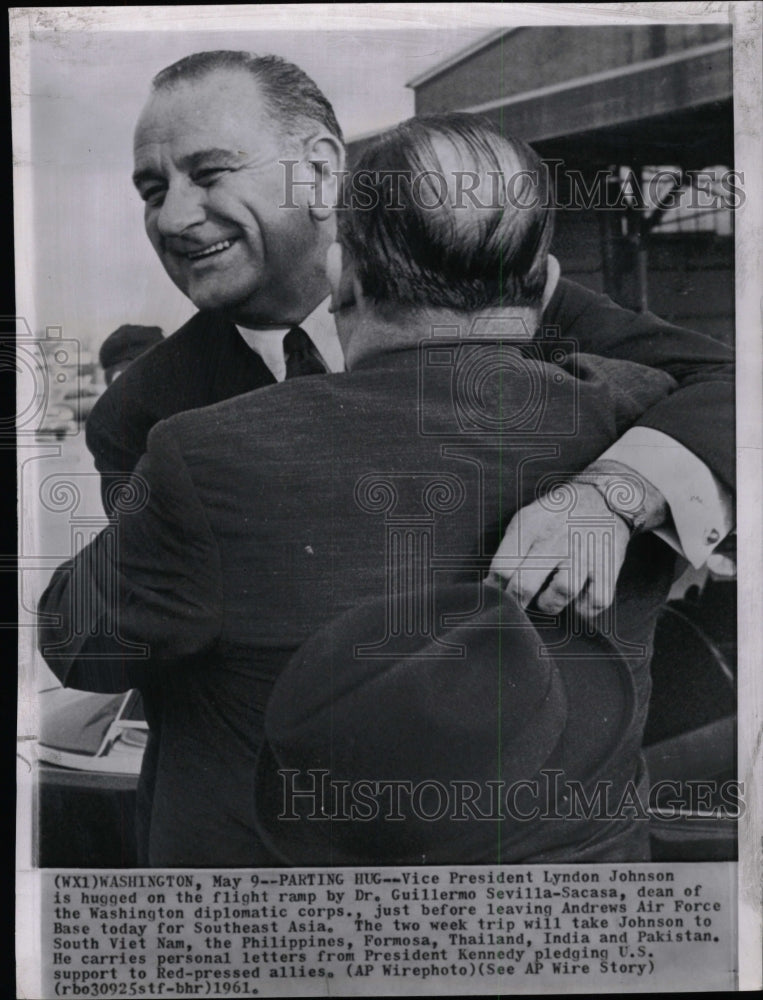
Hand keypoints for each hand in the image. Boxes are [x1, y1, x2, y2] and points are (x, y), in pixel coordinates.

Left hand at [488, 484, 630, 618]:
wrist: (603, 498)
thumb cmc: (557, 515)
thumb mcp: (527, 518)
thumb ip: (508, 549)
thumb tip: (491, 586)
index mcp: (531, 525)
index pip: (502, 567)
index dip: (494, 588)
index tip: (495, 596)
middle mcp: (557, 539)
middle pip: (525, 585)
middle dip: (516, 602)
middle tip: (518, 603)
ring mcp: (584, 554)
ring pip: (561, 594)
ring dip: (550, 603)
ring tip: (548, 597)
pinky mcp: (607, 568)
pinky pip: (592, 603)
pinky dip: (583, 608)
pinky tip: (577, 597)